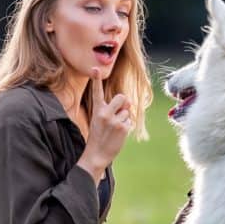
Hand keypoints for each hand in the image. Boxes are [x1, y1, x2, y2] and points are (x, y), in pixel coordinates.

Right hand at [77, 68, 132, 183]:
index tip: (94, 69)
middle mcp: (104, 113)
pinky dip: (126, 128)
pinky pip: (130, 121)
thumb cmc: (99, 136)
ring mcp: (114, 120)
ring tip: (114, 130)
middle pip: (122, 97)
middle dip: (123, 104)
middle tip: (116, 116)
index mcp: (97, 110)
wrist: (96, 155)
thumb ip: (113, 109)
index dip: (96, 79)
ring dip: (124, 119)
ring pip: (127, 111)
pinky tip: (118, 135)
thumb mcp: (100, 120)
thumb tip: (128, 102)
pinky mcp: (122, 128)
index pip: (97, 92)